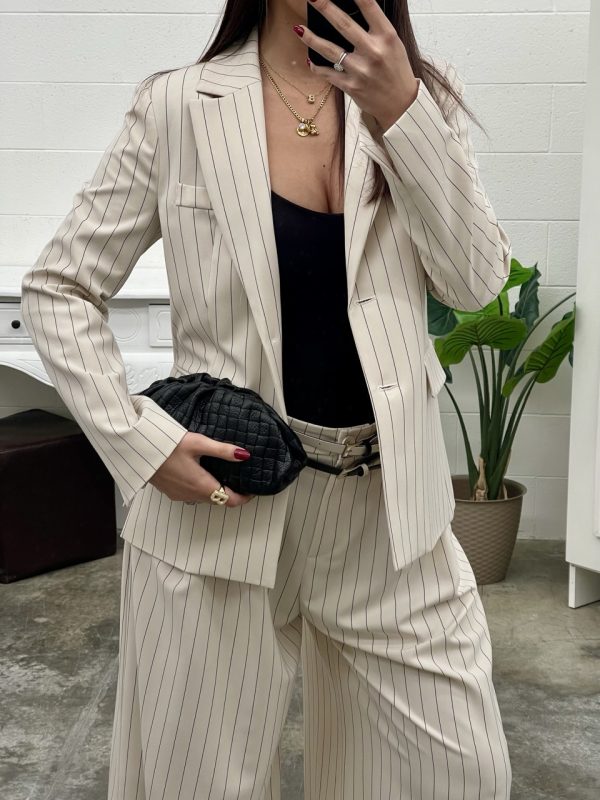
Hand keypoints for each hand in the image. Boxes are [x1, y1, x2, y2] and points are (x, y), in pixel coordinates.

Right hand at [149, 431, 255, 506]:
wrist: (138, 450)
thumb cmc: (166, 446)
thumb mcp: (198, 444)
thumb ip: (223, 450)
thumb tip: (244, 455)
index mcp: (201, 486)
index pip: (230, 501)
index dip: (244, 498)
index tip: (252, 490)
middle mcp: (191, 495)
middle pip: (218, 500)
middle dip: (231, 492)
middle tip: (239, 478)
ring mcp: (179, 495)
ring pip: (205, 498)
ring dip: (215, 490)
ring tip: (222, 473)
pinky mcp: (170, 492)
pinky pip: (191, 495)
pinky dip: (201, 488)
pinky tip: (200, 472)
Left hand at [295, 0, 418, 131]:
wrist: (401, 104)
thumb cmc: (396, 71)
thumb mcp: (393, 44)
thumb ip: (375, 29)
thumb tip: (354, 13)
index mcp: (387, 37)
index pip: (369, 6)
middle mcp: (373, 52)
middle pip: (344, 25)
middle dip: (326, 8)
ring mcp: (361, 70)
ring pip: (330, 50)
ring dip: (312, 39)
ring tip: (299, 29)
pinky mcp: (351, 87)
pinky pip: (328, 74)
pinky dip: (317, 67)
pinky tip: (310, 61)